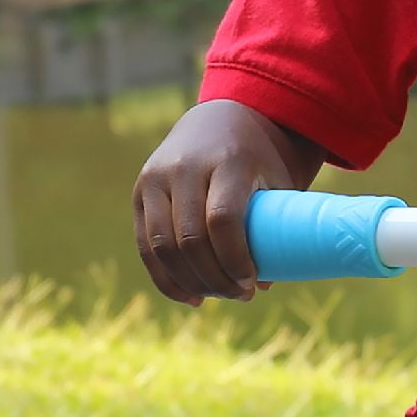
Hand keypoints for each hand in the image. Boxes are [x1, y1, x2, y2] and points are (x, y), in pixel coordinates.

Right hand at [133, 98, 323, 304]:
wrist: (219, 119)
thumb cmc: (258, 159)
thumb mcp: (277, 180)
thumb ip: (277, 227)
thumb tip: (262, 285)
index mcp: (225, 161)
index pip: (223, 219)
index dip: (235, 259)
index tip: (252, 283)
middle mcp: (184, 167)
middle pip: (190, 238)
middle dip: (215, 278)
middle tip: (241, 295)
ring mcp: (156, 178)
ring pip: (162, 246)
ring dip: (191, 282)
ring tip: (218, 297)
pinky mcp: (140, 191)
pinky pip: (145, 245)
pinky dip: (165, 278)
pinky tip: (190, 297)